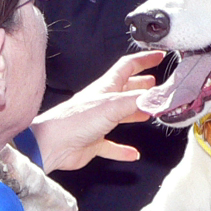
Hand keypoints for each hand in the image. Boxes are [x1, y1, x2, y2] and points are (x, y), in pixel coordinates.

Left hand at [29, 50, 163, 172]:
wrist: (51, 144)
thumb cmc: (74, 121)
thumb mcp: (111, 105)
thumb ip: (136, 101)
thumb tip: (156, 99)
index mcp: (105, 88)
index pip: (128, 67)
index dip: (144, 60)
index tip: (158, 56)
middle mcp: (102, 103)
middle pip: (126, 90)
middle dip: (142, 86)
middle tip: (156, 86)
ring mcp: (98, 122)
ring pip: (122, 115)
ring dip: (136, 113)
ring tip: (149, 112)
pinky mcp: (94, 142)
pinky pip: (112, 146)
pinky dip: (123, 150)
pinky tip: (132, 154)